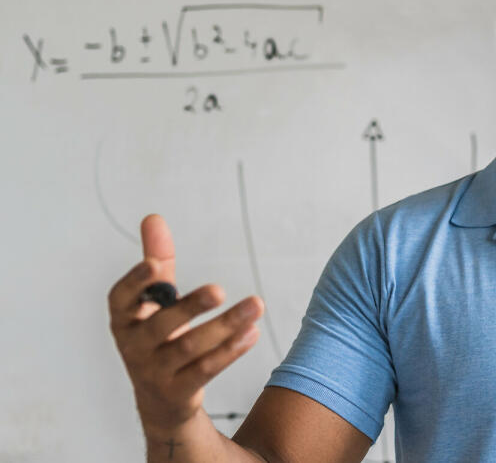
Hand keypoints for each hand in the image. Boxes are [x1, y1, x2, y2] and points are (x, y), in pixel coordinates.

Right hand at [108, 214, 263, 430]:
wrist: (160, 398)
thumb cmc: (158, 337)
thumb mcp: (154, 301)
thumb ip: (158, 262)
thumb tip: (153, 217)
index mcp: (124, 319)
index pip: (120, 299)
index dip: (134, 282)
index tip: (154, 265)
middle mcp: (133, 346)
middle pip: (161, 326)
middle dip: (191, 306)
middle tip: (219, 289)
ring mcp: (154, 371)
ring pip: (189, 348)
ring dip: (225, 326)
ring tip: (256, 304)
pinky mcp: (178, 391)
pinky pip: (206, 369)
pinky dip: (231, 350)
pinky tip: (253, 332)